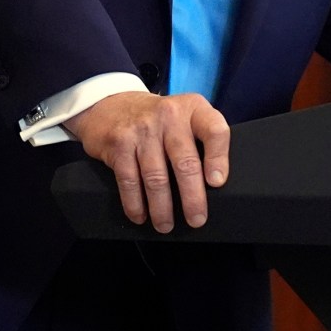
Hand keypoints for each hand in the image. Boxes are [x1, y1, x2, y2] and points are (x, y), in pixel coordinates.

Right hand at [64, 91, 230, 232]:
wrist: (111, 105)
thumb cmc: (158, 121)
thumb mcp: (185, 118)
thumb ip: (202, 140)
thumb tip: (214, 186)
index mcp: (193, 109)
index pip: (214, 131)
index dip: (218, 159)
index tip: (217, 183)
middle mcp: (169, 115)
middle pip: (185, 161)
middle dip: (192, 197)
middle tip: (196, 219)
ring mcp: (142, 129)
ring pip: (156, 176)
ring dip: (162, 207)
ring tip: (166, 225)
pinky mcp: (119, 142)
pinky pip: (129, 179)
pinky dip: (135, 203)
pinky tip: (140, 215)